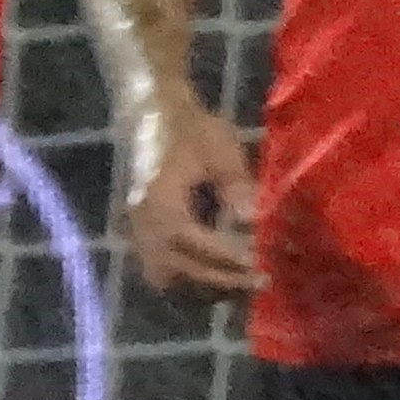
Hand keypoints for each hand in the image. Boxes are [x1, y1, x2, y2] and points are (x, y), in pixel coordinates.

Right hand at [124, 102, 258, 299]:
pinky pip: (161, 269)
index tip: (260, 266)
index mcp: (161, 205)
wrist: (153, 114)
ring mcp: (140, 232)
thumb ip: (234, 184)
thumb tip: (251, 218)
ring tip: (237, 283)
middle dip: (220, 280)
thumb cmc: (190, 129)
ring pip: (166, 277)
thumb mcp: (218, 148)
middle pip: (180, 270)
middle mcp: (146, 226)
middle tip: (257, 281)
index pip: (197, 244)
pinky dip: (186, 279)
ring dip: (200, 285)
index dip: (228, 259)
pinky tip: (214, 275)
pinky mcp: (143, 233)